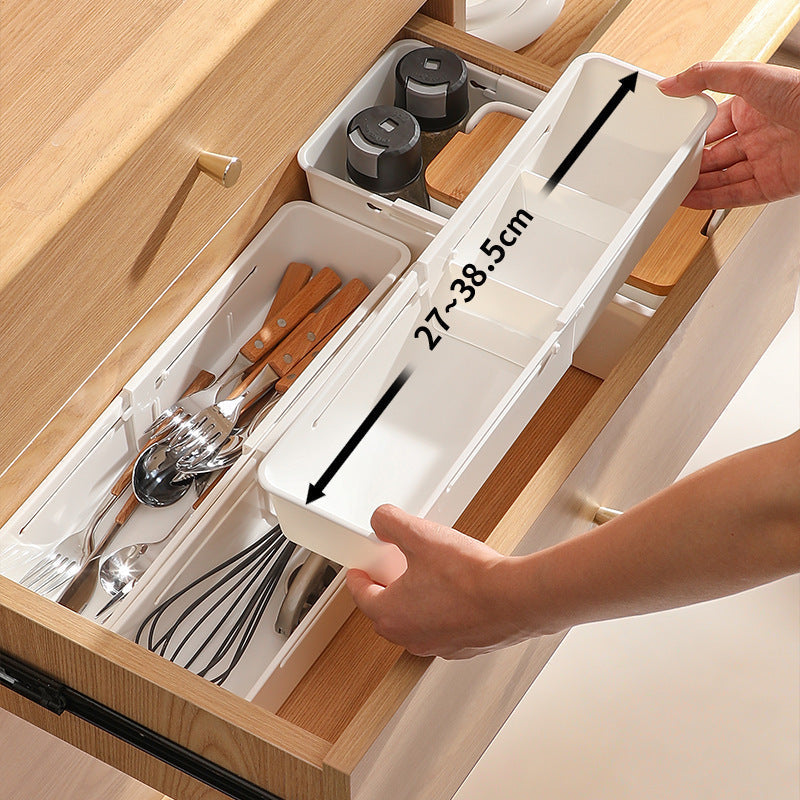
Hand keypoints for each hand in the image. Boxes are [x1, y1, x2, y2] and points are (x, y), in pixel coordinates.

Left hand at [346, 505, 526, 658]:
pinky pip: (442, 629)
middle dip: (385, 590)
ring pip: (415, 623)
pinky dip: (441, 612)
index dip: (358, 579)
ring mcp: (438, 646)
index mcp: (391, 614)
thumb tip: (380, 520)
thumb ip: (391, 523)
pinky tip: (455, 591)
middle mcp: (411, 637)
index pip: (362, 596)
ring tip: (426, 576)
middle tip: (390, 570)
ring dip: (414, 602)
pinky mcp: (464, 646)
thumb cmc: (470, 578)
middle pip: (386, 613)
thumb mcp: (421, 535)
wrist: (514, 598)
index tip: (358, 572)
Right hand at [658, 61, 799, 207]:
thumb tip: (671, 83)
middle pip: (716, 156)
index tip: (673, 142)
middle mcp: (760, 136)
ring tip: (672, 188)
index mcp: (754, 108)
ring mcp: (764, 162)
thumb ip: (706, 76)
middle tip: (669, 167)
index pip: (715, 126)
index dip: (694, 136)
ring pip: (722, 179)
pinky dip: (710, 201)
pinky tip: (690, 200)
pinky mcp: (770, 186)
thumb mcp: (748, 74)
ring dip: (697, 185)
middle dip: (692, 164)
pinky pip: (734, 197)